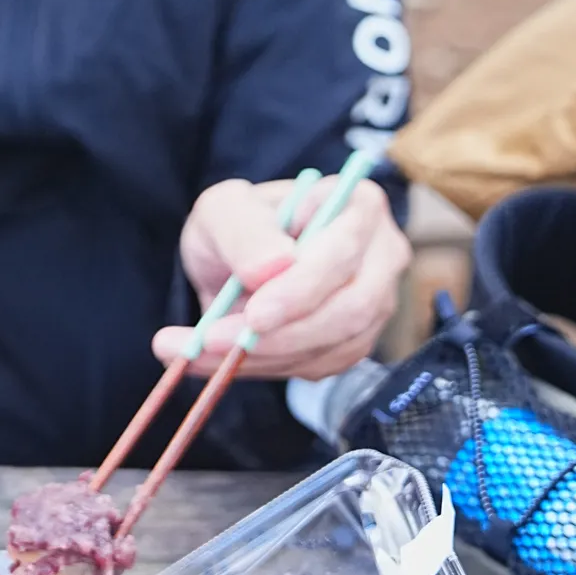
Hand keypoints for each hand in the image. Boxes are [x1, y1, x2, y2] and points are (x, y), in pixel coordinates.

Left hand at [158, 173, 408, 382]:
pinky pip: (317, 366)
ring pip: (332, 346)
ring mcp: (373, 303)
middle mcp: (380, 256)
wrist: (235, 260)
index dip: (301, 289)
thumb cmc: (237, 224)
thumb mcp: (223, 209)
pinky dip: (263, 368)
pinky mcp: (352, 342)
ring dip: (261, 357)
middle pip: (350, 309)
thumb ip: (244, 231)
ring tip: (195, 351)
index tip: (254, 315)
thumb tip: (271, 268)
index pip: (343, 252)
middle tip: (212, 343)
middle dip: (280, 335)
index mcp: (357, 206)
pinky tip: (220, 359)